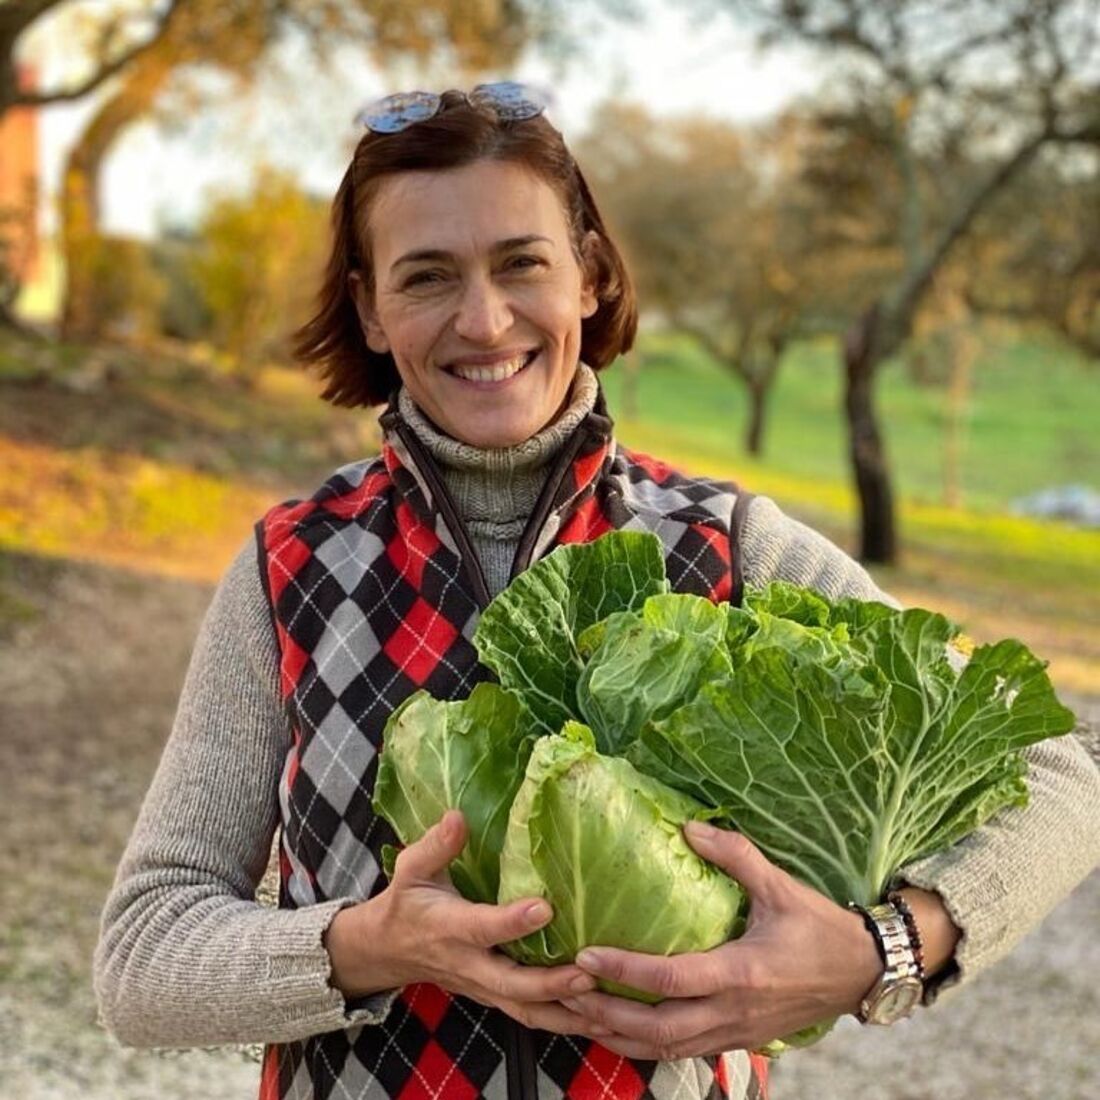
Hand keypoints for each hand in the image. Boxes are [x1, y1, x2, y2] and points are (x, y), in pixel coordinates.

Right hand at [325, 810, 610, 1038]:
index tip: (545, 907)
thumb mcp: (411, 869)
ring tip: (606, 1012)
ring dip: (565, 1015)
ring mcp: (482, 987)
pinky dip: (564, 1023)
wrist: (386, 951)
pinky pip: (530, 1016)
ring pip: (526, 1010)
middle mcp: (468, 964)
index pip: (483, 927)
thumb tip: (458, 817)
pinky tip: (600, 1021)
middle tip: (588, 975)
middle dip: (550, 983)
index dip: (512, 921)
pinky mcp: (494, 998)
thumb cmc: (406, 902)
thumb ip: (436, 846)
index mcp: (449, 927)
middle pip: (511, 983)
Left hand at [561, 822, 882, 1059]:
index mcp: (741, 974)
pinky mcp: (737, 1042)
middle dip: (606, 1014)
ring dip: (618, 1035)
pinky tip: (619, 1030)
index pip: (670, 979)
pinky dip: (644, 1045)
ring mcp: (734, 1034)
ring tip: (578, 1015)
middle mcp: (732, 1012)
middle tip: (565, 991)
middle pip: (657, 1029)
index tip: (584, 955)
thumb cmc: (820, 928)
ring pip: (665, 1049)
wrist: (862, 973)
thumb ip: (736, 855)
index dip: (623, 969)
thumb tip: (689, 828)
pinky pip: (682, 1052)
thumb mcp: (781, 885)